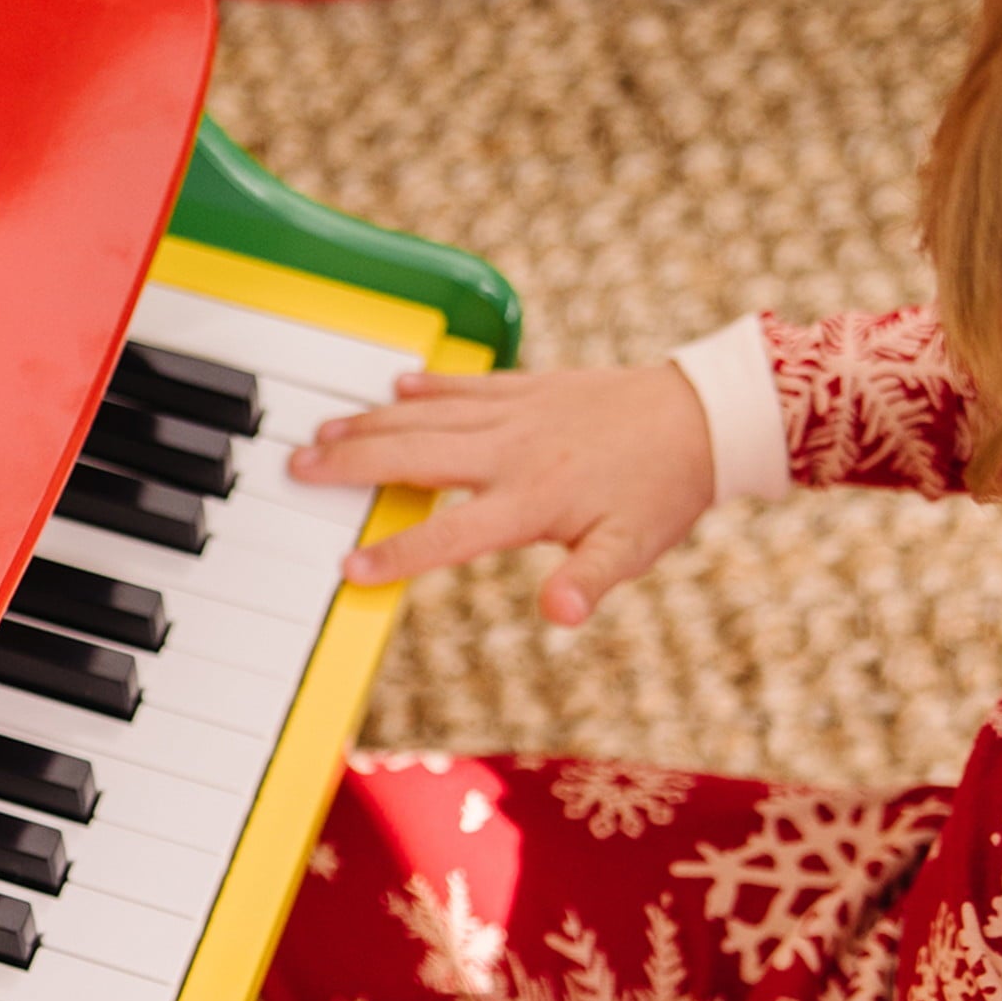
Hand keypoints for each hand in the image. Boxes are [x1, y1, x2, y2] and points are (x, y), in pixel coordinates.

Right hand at [291, 362, 714, 625]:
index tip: (349, 568)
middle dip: (352, 465)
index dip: (397, 553)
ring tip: (323, 433)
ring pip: (427, 415)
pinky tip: (392, 390)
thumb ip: (587, 582)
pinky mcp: (530, 387)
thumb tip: (558, 615)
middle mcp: (513, 451)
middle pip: (414, 456)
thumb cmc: (664, 490)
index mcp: (531, 498)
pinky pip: (465, 386)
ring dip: (371, 424)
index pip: (449, 533)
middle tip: (298, 470)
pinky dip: (425, 388)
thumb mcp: (633, 549)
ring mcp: (517, 412)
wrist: (703, 414)